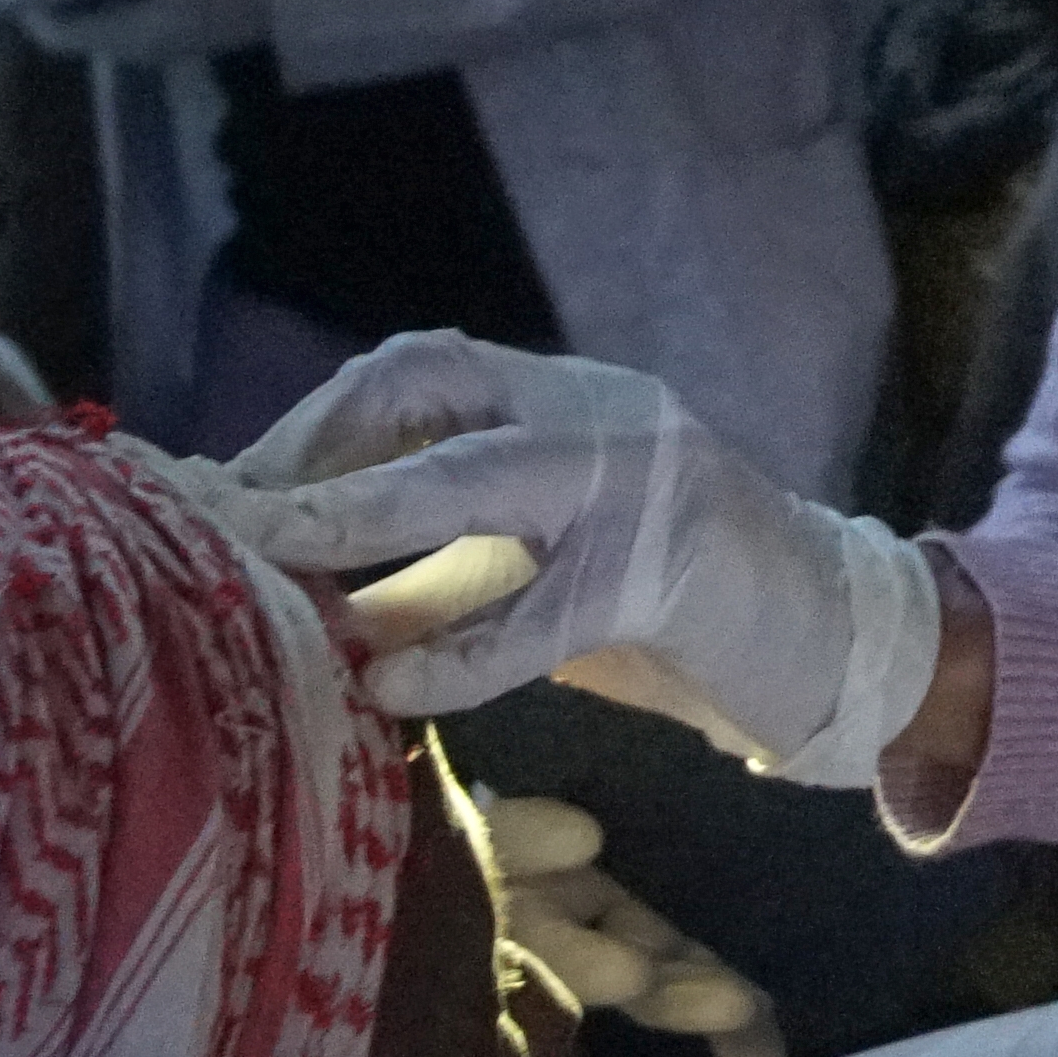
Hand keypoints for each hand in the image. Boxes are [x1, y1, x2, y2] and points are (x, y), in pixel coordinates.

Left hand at [199, 335, 945, 786]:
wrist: (841, 641)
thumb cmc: (682, 611)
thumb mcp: (546, 567)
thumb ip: (440, 571)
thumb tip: (298, 594)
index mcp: (572, 397)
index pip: (418, 369)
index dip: (312, 423)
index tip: (220, 487)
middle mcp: (604, 414)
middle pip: (428, 390)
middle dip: (311, 452)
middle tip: (217, 516)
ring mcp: (644, 487)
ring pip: (475, 477)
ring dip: (358, 517)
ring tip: (271, 565)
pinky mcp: (669, 579)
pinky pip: (539, 613)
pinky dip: (453, 653)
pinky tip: (386, 687)